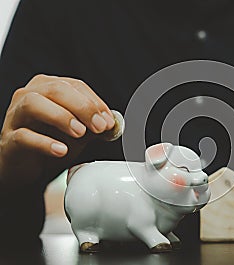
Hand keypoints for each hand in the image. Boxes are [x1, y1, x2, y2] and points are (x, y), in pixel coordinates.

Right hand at [0, 74, 114, 186]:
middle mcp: (29, 95)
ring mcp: (16, 115)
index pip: (75, 86)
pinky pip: (24, 136)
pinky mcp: (9, 139)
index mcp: (48, 87)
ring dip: (62, 117)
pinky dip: (45, 142)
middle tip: (99, 126)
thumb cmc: (51, 140)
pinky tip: (61, 150)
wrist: (26, 165)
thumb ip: (95, 125)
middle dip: (83, 107)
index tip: (109, 120)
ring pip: (34, 104)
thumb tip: (113, 123)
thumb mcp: (79, 131)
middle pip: (56, 90)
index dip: (95, 102)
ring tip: (80, 133)